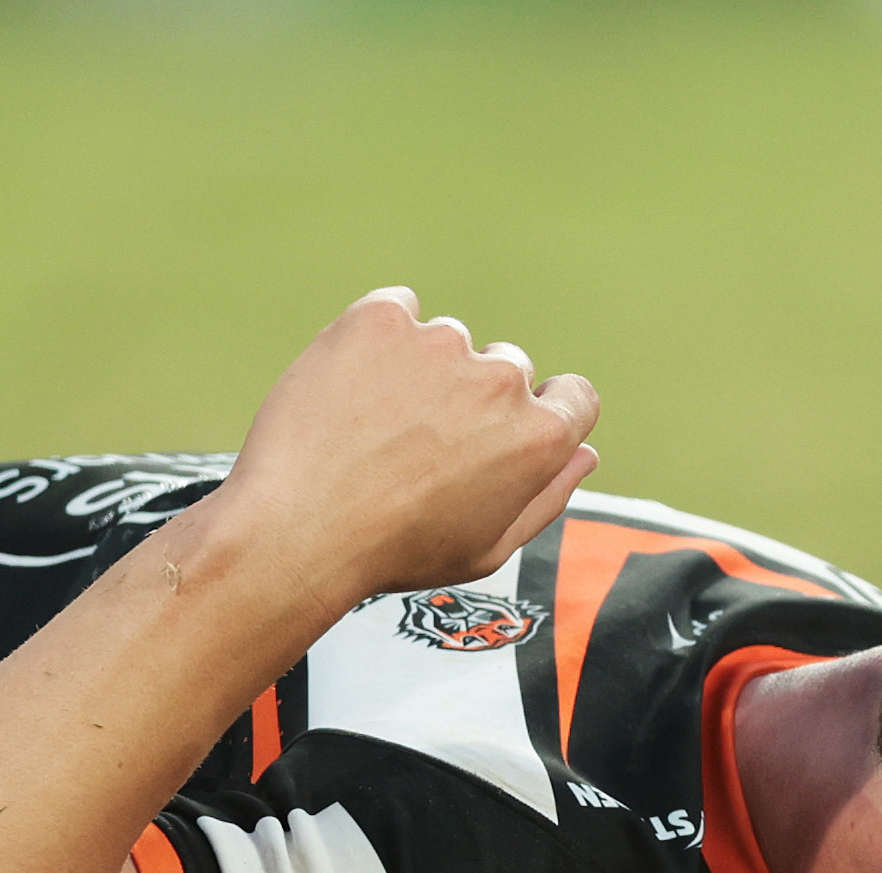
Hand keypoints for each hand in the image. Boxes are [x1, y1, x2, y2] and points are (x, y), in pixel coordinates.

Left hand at [217, 286, 599, 610]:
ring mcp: (441, 343)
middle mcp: (500, 381)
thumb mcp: (487, 550)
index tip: (500, 432)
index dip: (542, 414)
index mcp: (538, 439)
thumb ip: (546, 497)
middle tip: (418, 446)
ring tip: (374, 428)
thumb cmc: (395, 552)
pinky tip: (352, 388)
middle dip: (473, 398)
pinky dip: (380, 338)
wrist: (300, 529)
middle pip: (507, 369)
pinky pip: (397, 311)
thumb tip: (582, 453)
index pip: (574, 397)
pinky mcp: (382, 318)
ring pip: (447, 343)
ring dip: (422, 371)